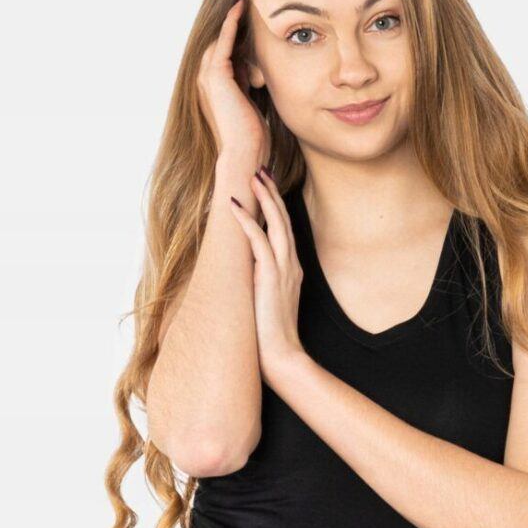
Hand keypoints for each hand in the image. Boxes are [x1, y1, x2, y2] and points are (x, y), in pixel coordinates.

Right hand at [197, 0, 270, 166]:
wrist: (245, 154)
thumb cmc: (252, 138)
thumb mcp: (250, 105)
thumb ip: (247, 87)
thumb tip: (255, 72)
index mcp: (214, 90)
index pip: (223, 55)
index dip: (234, 37)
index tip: (247, 20)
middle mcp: (206, 82)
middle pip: (218, 43)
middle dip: (230, 24)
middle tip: (245, 2)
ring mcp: (207, 78)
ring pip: (219, 39)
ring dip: (231, 20)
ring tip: (243, 1)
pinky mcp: (216, 76)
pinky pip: (223, 42)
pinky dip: (230, 24)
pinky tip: (240, 8)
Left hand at [228, 169, 306, 383]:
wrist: (282, 358)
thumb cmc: (271, 338)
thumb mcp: (267, 304)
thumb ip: (260, 285)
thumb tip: (245, 275)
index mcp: (291, 272)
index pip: (285, 232)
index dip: (277, 207)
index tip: (268, 187)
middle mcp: (291, 266)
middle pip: (284, 221)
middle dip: (273, 193)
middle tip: (262, 169)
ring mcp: (283, 270)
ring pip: (276, 224)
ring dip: (264, 197)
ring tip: (253, 175)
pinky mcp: (269, 277)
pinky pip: (258, 240)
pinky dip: (246, 220)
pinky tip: (235, 204)